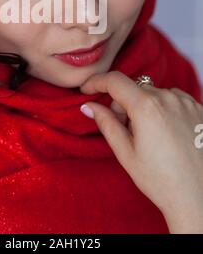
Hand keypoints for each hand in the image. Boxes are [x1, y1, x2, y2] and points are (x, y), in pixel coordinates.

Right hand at [79, 71, 202, 232]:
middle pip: (134, 89)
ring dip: (144, 107)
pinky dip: (163, 109)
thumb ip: (106, 124)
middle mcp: (168, 98)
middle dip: (122, 105)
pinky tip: (166, 134)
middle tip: (125, 132)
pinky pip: (172, 99)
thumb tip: (88, 106)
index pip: (115, 80)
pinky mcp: (198, 108)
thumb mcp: (126, 154)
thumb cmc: (161, 180)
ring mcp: (186, 102)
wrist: (199, 198)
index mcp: (147, 107)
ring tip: (150, 137)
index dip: (96, 82)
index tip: (86, 90)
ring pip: (153, 93)